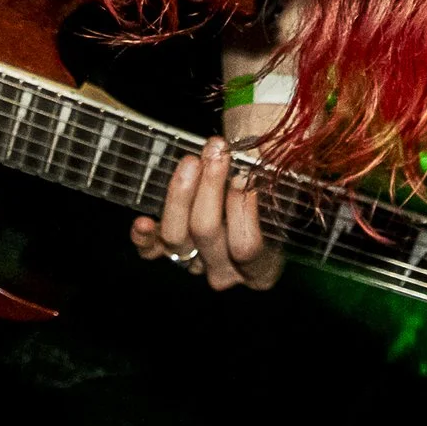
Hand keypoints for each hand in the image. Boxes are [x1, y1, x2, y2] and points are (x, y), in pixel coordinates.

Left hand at [129, 136, 282, 291]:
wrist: (246, 189)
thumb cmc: (269, 190)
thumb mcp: (283, 191)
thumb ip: (271, 186)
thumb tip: (251, 169)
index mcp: (261, 269)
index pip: (246, 247)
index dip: (242, 210)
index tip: (244, 175)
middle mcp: (225, 271)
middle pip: (207, 234)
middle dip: (210, 188)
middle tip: (218, 154)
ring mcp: (194, 262)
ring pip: (176, 237)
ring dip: (181, 195)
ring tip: (192, 162)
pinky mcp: (168, 252)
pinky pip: (150, 250)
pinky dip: (144, 236)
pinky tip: (142, 221)